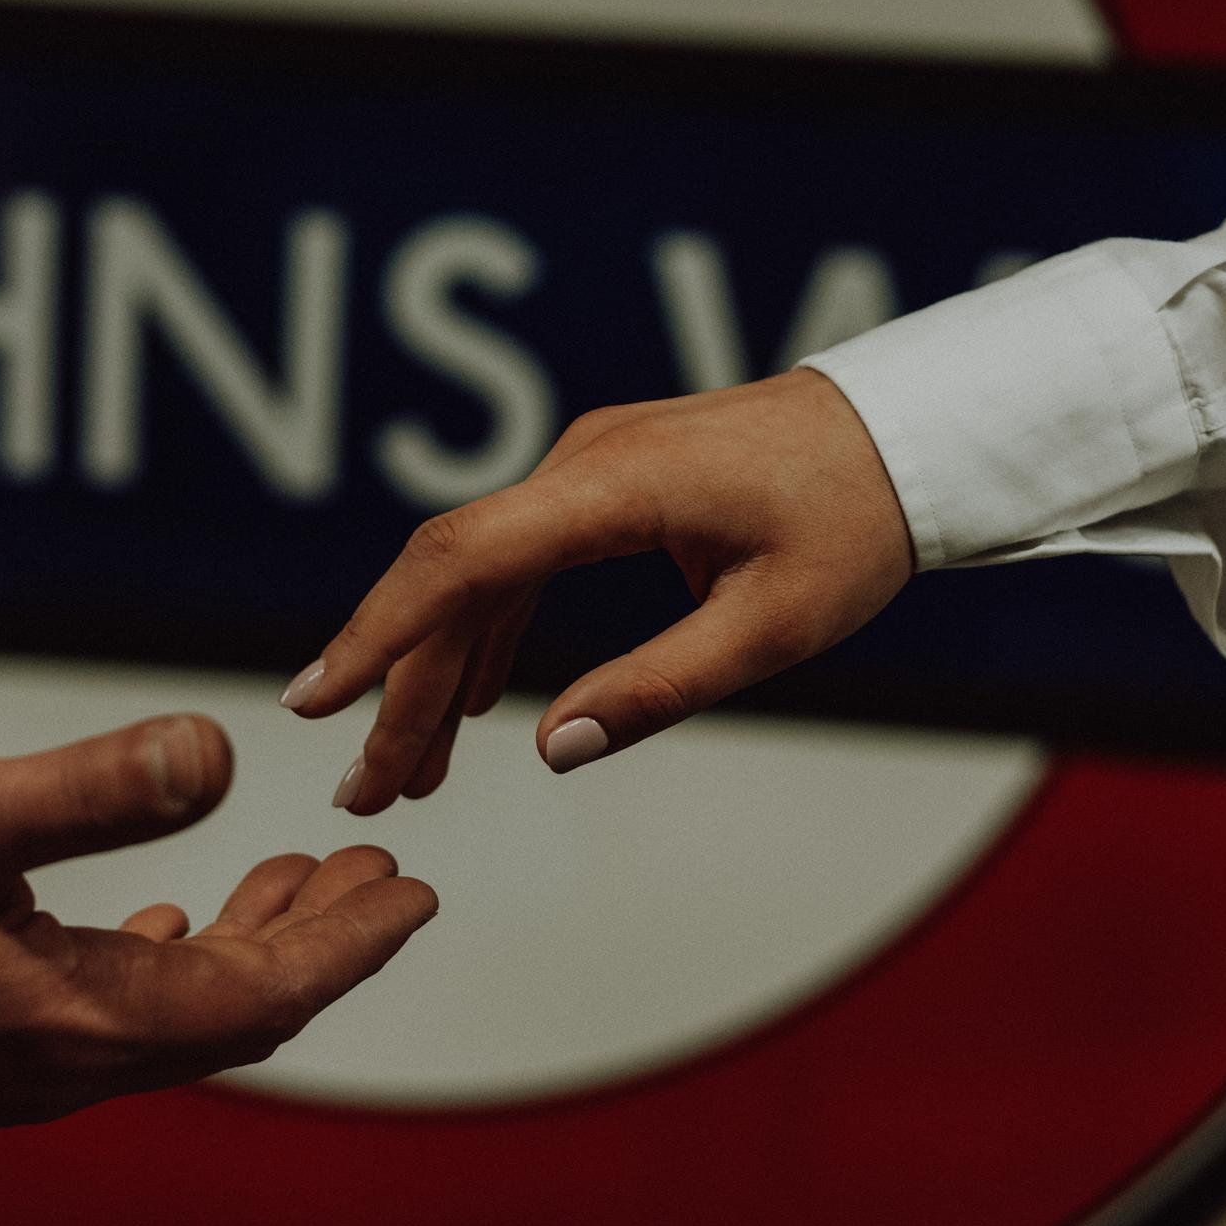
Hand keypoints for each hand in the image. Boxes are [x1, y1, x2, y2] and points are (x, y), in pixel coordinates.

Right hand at [0, 714, 436, 1126]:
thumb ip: (86, 790)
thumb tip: (216, 755)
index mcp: (56, 1025)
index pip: (253, 999)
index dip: (346, 945)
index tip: (417, 893)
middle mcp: (41, 1071)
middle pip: (225, 1017)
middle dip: (314, 942)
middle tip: (381, 872)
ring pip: (163, 1020)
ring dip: (239, 948)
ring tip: (293, 875)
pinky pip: (94, 1021)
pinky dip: (155, 964)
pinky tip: (151, 922)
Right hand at [282, 370, 910, 813]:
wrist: (908, 432)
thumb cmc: (856, 520)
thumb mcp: (773, 627)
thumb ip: (658, 689)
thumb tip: (552, 750)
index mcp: (613, 489)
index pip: (459, 561)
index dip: (378, 634)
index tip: (318, 703)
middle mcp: (581, 464)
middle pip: (451, 580)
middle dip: (397, 689)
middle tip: (365, 793)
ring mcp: (588, 467)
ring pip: (478, 575)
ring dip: (435, 671)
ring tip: (409, 774)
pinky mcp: (606, 484)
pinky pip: (518, 559)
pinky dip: (485, 632)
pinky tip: (467, 703)